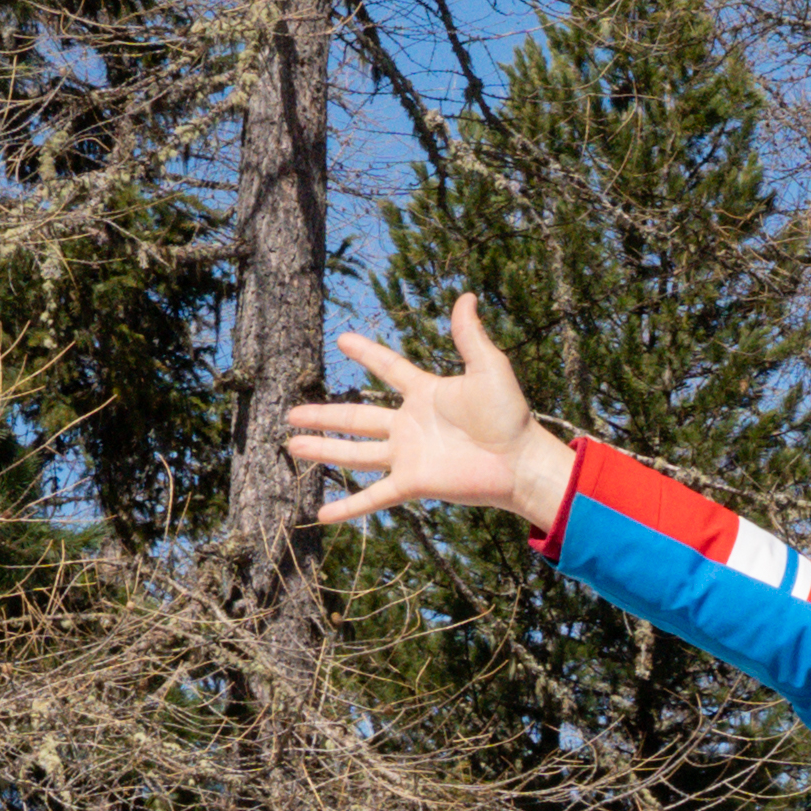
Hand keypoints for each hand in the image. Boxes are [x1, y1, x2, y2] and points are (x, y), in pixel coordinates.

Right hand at [278, 296, 575, 527]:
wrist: (520, 460)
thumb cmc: (510, 415)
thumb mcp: (489, 368)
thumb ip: (470, 336)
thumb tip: (466, 296)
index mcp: (425, 393)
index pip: (388, 369)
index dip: (367, 354)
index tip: (342, 339)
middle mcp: (409, 425)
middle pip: (356, 418)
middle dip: (324, 415)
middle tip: (292, 412)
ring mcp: (407, 455)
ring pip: (355, 454)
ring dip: (322, 450)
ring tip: (291, 446)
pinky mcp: (412, 482)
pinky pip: (373, 497)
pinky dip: (347, 507)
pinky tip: (321, 514)